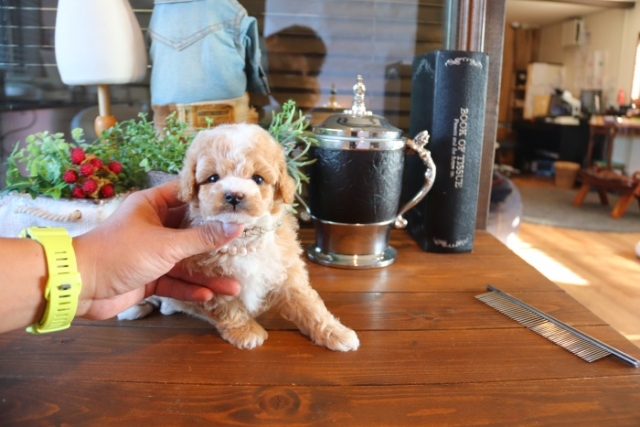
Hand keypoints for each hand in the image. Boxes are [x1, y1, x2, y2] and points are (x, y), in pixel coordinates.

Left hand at [73, 181, 243, 319]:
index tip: (239, 204)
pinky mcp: (148, 276)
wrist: (80, 286)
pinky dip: (190, 288)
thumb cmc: (120, 253)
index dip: (212, 200)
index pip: (188, 195)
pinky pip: (175, 281)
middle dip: (216, 243)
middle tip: (244, 246)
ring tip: (234, 285)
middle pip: (192, 232)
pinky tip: (208, 296)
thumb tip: (237, 227)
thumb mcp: (166, 244)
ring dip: (207, 274)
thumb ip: (203, 238)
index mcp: (153, 205)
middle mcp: (154, 226)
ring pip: (186, 261)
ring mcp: (151, 253)